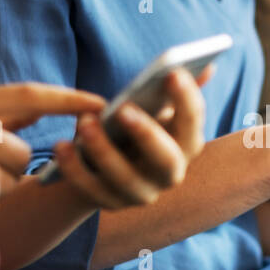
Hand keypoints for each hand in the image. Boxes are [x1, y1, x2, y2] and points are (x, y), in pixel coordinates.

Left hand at [48, 69, 206, 208]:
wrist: (109, 162)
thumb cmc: (137, 125)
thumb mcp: (157, 108)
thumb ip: (177, 90)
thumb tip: (208, 66)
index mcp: (186, 145)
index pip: (194, 125)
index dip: (187, 99)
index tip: (172, 72)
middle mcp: (170, 174)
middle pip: (166, 160)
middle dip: (146, 134)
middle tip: (123, 108)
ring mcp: (141, 193)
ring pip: (125, 178)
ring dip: (103, 150)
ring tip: (84, 122)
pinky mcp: (109, 203)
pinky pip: (91, 190)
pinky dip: (74, 169)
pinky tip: (60, 146)